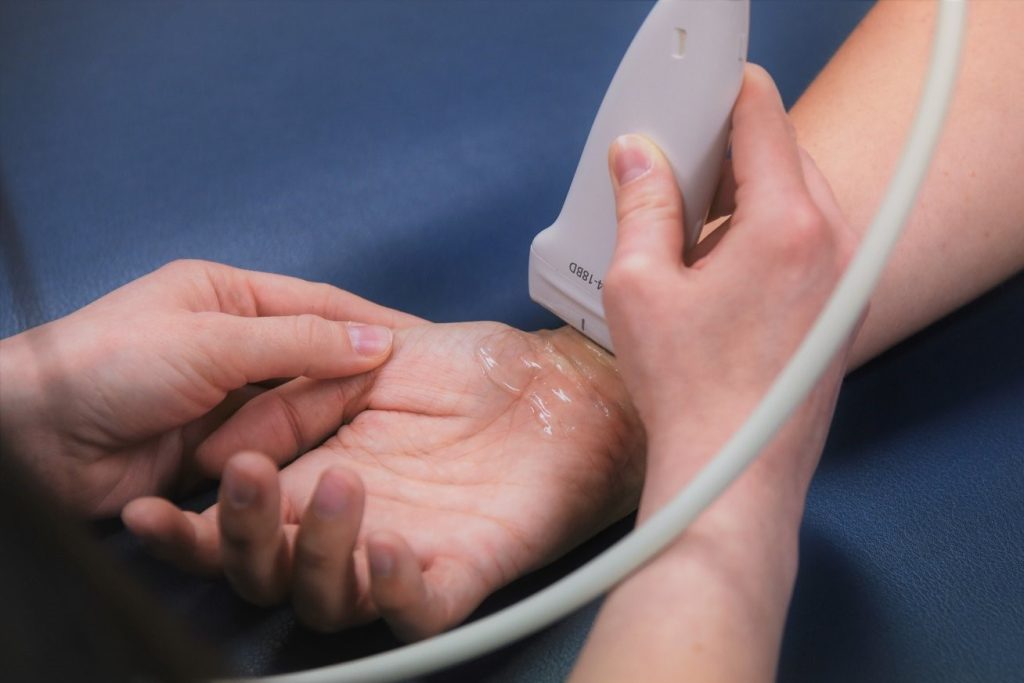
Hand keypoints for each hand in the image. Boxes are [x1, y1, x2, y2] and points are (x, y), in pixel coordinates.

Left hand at [0, 259, 411, 516]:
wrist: (31, 442)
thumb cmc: (108, 367)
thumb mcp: (211, 342)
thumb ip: (298, 342)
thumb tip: (377, 341)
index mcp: (229, 296)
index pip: (321, 305)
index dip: (374, 324)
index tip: (429, 344)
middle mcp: (232, 343)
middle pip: (314, 358)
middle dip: (360, 376)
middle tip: (422, 402)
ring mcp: (224, 399)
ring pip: (298, 407)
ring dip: (331, 420)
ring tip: (392, 438)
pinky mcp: (216, 450)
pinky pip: (273, 448)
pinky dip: (301, 454)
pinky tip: (340, 464)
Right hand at [123, 322, 643, 637]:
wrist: (551, 381)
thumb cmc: (464, 370)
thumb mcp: (368, 362)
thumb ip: (298, 397)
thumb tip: (222, 441)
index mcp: (316, 479)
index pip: (237, 529)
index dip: (187, 533)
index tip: (146, 510)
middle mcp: (351, 528)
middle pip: (269, 575)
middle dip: (241, 539)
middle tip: (246, 478)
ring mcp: (406, 551)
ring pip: (330, 598)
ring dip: (317, 552)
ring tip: (341, 482)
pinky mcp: (463, 571)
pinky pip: (417, 609)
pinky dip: (393, 591)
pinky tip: (386, 547)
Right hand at [571, 65, 856, 681]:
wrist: (735, 478)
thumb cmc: (689, 393)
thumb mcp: (638, 287)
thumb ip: (639, 204)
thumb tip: (634, 156)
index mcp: (788, 222)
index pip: (761, 114)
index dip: (719, 93)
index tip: (689, 93)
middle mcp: (834, 240)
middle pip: (780, 153)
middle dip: (722, 155)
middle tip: (666, 180)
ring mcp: (846, 275)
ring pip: (794, 197)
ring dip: (741, 200)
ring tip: (685, 245)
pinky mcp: (841, 305)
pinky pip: (806, 239)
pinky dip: (763, 237)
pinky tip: (715, 280)